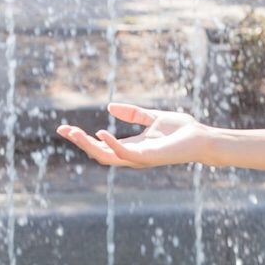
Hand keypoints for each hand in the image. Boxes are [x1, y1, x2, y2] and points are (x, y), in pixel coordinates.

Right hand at [57, 103, 209, 167]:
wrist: (202, 138)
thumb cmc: (182, 130)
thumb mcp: (152, 117)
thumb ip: (133, 113)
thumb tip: (110, 106)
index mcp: (132, 145)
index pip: (101, 145)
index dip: (82, 137)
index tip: (63, 128)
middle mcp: (133, 155)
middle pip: (98, 152)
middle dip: (79, 142)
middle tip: (62, 130)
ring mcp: (139, 158)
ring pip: (106, 156)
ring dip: (88, 145)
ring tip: (73, 132)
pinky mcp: (149, 157)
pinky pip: (125, 153)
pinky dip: (112, 145)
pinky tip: (101, 133)